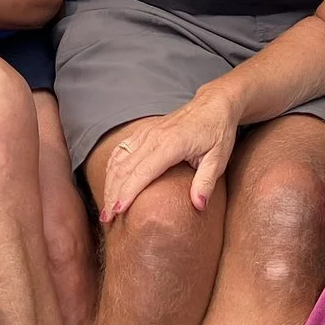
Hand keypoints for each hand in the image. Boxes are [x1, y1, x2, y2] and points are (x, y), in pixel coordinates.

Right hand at [99, 86, 240, 222]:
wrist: (213, 105)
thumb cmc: (218, 132)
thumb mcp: (218, 159)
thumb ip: (206, 183)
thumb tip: (199, 206)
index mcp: (172, 144)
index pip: (142, 172)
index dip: (127, 193)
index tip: (117, 212)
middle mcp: (153, 136)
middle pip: (125, 169)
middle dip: (113, 194)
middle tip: (107, 220)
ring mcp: (146, 132)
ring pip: (118, 160)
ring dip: (109, 184)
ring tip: (106, 208)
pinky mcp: (143, 131)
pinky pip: (121, 150)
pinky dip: (112, 169)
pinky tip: (110, 184)